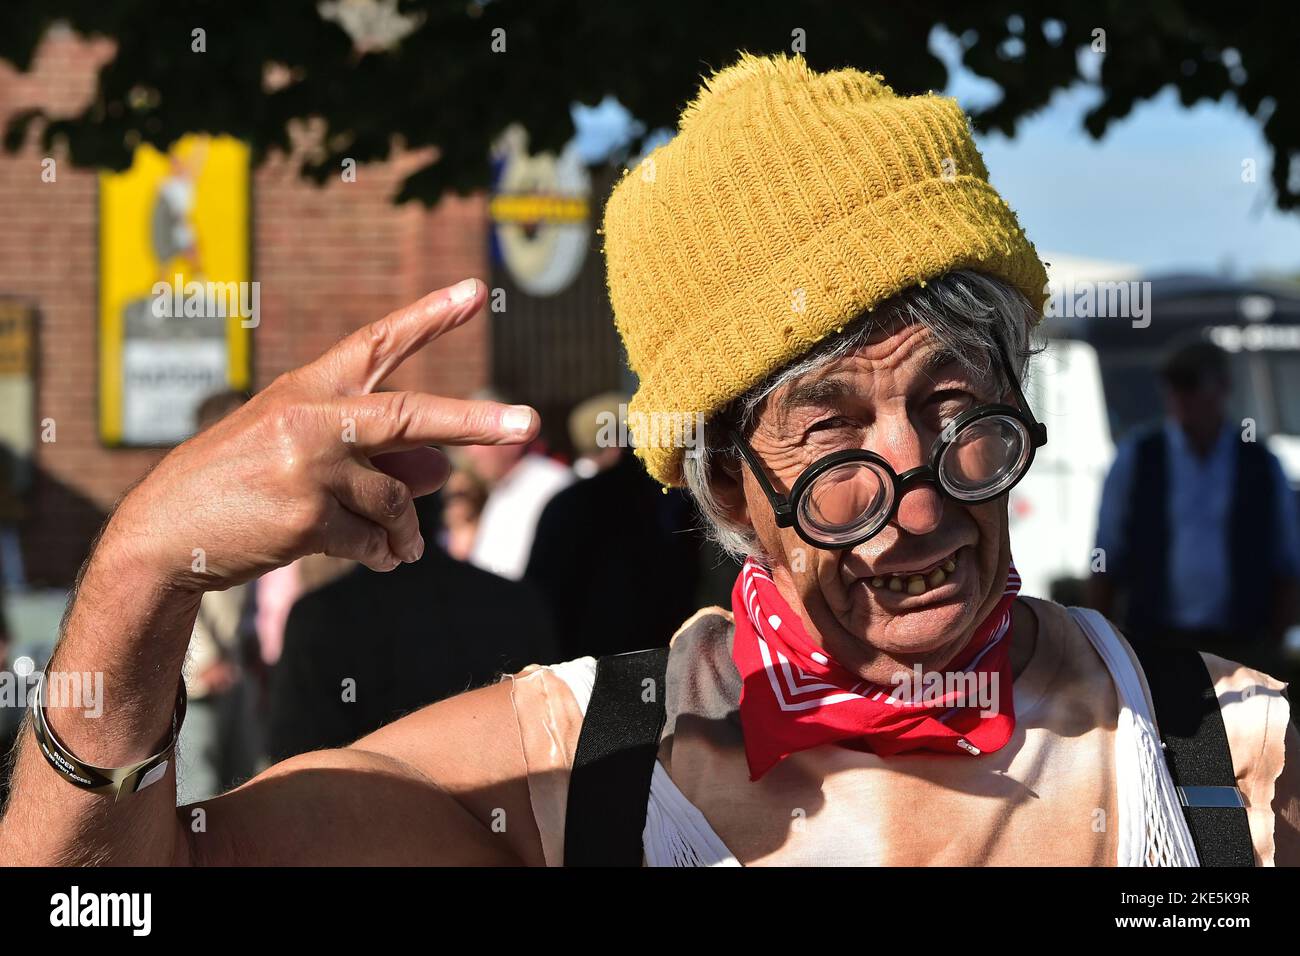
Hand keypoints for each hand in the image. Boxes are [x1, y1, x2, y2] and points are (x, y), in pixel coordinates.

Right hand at [103, 278, 536, 591]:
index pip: (376, 344)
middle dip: (476, 422)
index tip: (474, 291)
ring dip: (407, 532)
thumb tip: (442, 474)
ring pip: (395, 499)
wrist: (162, 536)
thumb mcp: (298, 455)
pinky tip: (378, 559)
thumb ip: (373, 456)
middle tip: (527, 421)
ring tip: (405, 551)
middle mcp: (310, 420)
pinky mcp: (307, 519)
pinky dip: (380, 554)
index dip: (428, 317)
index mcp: (305, 390)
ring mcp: (309, 468)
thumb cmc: (237, 486)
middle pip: (412, 416)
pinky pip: (372, 540)